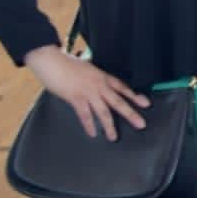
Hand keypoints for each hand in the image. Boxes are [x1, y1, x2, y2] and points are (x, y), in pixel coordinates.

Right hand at [24, 44, 149, 141]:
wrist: (51, 60)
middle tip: (141, 124)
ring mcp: (88, 92)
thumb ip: (93, 77)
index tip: (146, 104)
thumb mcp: (86, 68)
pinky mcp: (75, 97)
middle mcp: (99, 85)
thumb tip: (96, 84)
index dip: (134, 96)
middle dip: (131, 114)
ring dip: (109, 126)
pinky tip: (93, 133)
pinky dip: (89, 125)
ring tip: (113, 137)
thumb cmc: (65, 63)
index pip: (122, 87)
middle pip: (118, 101)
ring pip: (104, 112)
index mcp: (102, 76)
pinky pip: (85, 114)